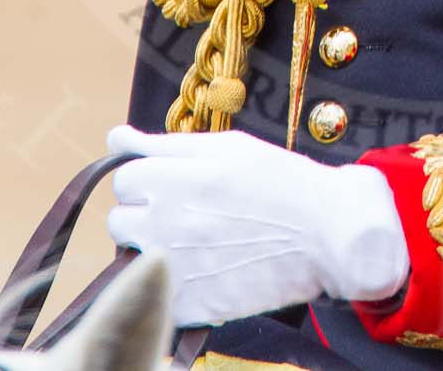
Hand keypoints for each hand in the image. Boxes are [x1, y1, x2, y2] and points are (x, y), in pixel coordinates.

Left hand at [103, 126, 409, 328]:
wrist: (327, 233)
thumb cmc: (279, 181)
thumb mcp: (227, 147)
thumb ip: (163, 144)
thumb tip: (115, 138)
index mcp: (172, 178)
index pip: (123, 178)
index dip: (149, 177)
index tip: (176, 183)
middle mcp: (165, 223)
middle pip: (119, 219)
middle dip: (144, 213)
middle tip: (185, 213)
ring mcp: (176, 266)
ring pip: (131, 257)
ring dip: (152, 247)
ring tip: (193, 241)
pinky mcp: (190, 303)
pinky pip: (155, 292)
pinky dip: (172, 284)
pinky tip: (205, 268)